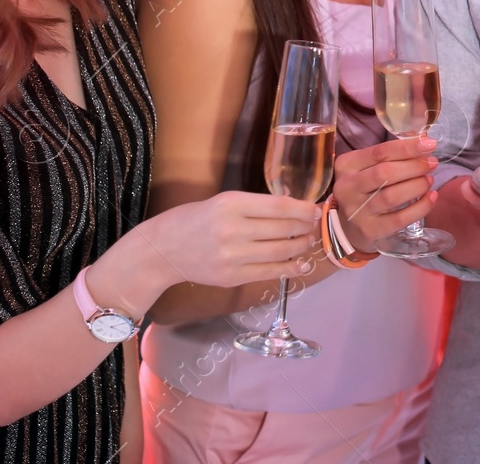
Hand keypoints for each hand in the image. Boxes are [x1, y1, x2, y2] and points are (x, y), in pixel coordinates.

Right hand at [137, 190, 320, 289]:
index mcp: (231, 203)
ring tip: (308, 242)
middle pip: (283, 229)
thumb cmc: (196, 219)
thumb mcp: (224, 202)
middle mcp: (232, 229)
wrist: (163, 249)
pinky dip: (289, 268)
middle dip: (305, 227)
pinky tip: (301, 264)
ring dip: (301, 246)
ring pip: (280, 251)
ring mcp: (232, 256)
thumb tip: (295, 210)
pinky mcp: (231, 277)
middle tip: (315, 225)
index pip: (278, 206)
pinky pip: (269, 272)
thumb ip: (256, 206)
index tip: (316, 209)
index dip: (303, 209)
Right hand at [333, 136, 440, 250]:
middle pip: (385, 173)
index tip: (429, 144)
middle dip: (414, 166)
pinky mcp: (369, 230)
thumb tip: (423, 142)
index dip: (407, 147)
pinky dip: (421, 207)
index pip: (379, 152)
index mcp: (347, 165)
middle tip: (432, 163)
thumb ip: (391, 155)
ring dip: (417, 185)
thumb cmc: (363, 188)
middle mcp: (347, 187)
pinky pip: (400, 219)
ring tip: (429, 180)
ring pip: (392, 196)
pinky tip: (431, 197)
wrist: (346, 226)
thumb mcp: (367, 167)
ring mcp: (357, 211)